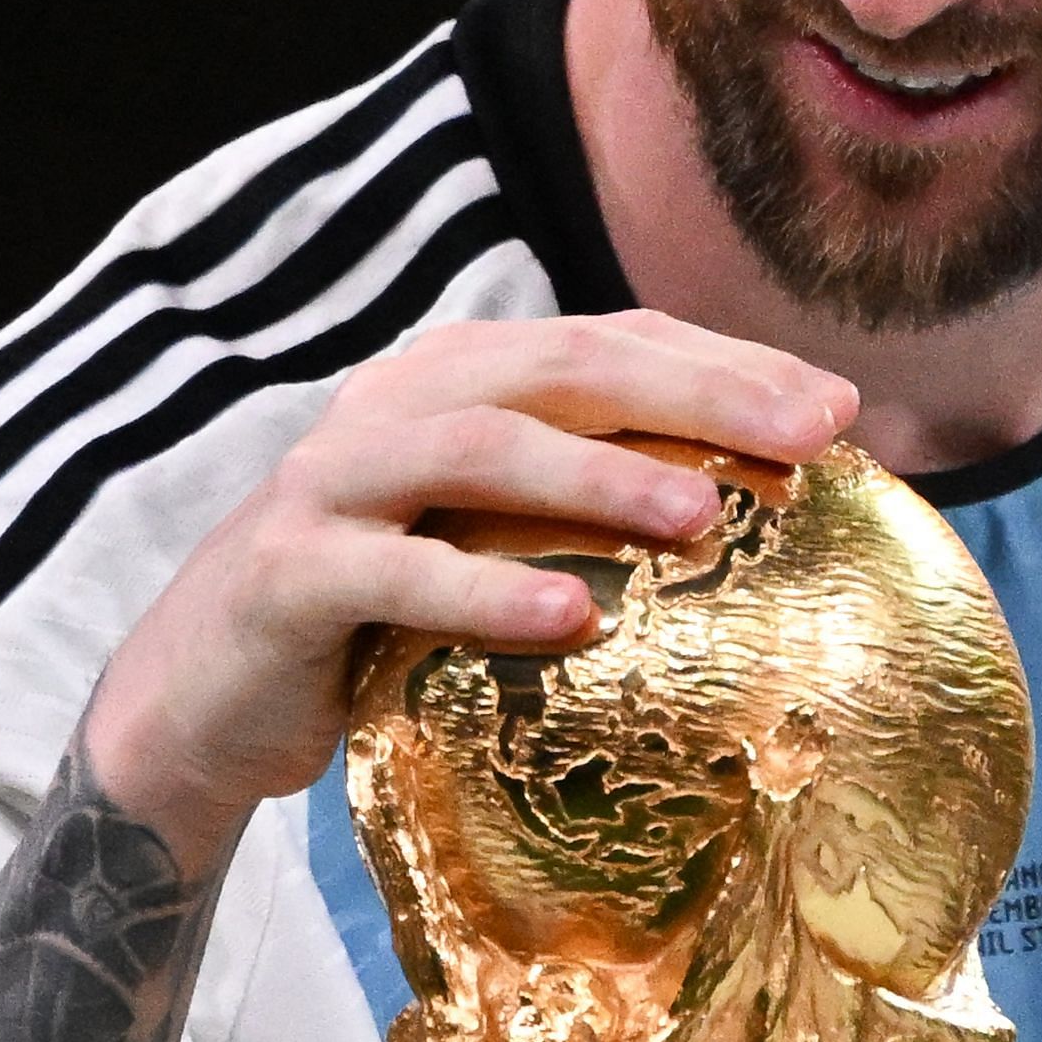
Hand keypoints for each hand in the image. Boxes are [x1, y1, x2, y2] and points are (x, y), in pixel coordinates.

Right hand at [82, 310, 853, 872]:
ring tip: (701, 514)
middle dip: (695, 392)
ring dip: (597, 474)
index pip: (611, 341)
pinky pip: (396, 571)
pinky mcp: (288, 574)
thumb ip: (590, 508)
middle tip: (811, 434)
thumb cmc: (381, 617)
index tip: (842, 408)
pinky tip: (573, 616)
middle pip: (560, 366)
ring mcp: (334, 481)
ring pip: (477, 446)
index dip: (726, 362)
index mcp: (459, 377)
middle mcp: (396, 403)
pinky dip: (486, 588)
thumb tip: (762, 515)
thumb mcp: (490, 539)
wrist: (198, 700)